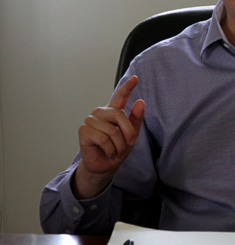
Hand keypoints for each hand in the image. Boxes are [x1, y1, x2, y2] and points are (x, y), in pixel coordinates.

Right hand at [73, 76, 144, 198]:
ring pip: (112, 130)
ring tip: (116, 150)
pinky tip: (107, 152)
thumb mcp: (132, 135)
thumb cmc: (118, 148)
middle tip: (130, 143)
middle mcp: (101, 112)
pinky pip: (103, 138)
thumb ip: (136, 118)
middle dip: (128, 131)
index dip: (128, 87)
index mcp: (114, 111)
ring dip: (118, 145)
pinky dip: (110, 149)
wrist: (105, 166)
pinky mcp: (84, 130)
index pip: (120, 95)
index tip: (135, 78)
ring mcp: (91, 120)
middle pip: (119, 114)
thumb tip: (140, 102)